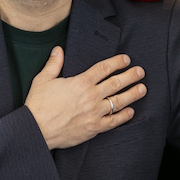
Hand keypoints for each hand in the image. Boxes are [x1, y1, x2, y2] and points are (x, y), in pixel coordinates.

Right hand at [25, 46, 146, 149]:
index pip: (104, 68)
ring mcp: (95, 113)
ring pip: (119, 101)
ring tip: (142, 89)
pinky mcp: (94, 128)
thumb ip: (53, 64)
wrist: (37, 129)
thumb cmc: (38, 104)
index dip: (117, 62)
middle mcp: (91, 96)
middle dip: (131, 75)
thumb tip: (58, 50)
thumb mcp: (43, 79)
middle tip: (141, 71)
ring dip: (133, 94)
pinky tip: (130, 112)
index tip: (126, 59)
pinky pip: (114, 121)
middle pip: (116, 83)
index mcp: (80, 83)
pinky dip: (124, 116)